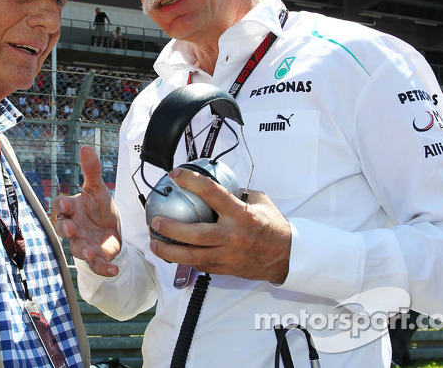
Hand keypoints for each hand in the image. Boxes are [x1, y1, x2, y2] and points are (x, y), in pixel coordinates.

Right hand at [53, 146, 121, 276]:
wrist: (110, 227)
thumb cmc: (98, 206)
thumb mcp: (98, 188)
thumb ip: (91, 171)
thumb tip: (86, 147)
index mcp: (73, 209)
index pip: (61, 206)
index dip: (61, 206)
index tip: (65, 203)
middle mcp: (74, 227)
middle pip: (63, 229)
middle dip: (65, 229)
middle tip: (70, 229)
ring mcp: (83, 243)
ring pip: (77, 249)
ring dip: (83, 252)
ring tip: (91, 252)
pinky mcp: (96, 256)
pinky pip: (97, 265)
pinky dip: (104, 269)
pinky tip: (114, 270)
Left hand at [149, 167, 290, 283]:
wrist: (287, 257)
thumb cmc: (273, 227)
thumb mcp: (259, 202)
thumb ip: (237, 193)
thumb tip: (215, 183)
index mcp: (241, 214)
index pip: (212, 193)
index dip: (191, 181)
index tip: (176, 175)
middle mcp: (232, 236)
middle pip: (195, 234)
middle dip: (171, 227)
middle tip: (155, 220)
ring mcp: (227, 255)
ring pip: (192, 256)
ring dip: (169, 250)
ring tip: (155, 243)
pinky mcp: (225, 269)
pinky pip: (199, 265)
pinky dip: (183, 260)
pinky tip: (172, 254)